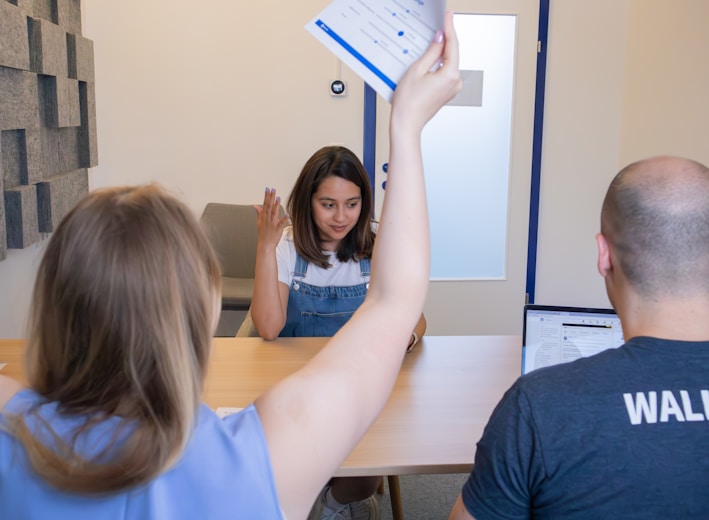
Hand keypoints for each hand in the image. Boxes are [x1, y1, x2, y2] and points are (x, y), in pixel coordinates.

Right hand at [254, 188, 288, 248]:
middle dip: (271, 197)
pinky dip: (284, 219)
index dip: (266, 196)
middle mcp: (267, 219)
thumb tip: (256, 206)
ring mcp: (272, 223)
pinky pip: (281, 223)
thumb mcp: (259, 222)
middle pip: (269, 206)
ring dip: (276, 205)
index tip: (267, 189)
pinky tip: (287, 214)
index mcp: (263, 216)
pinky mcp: (277, 228)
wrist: (265, 244)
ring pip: (274, 212)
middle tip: (272, 189)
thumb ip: (259, 213)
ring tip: (278, 197)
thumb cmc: (263, 233)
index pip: (264, 204)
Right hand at [391, 10, 461, 132]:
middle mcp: (455, 82)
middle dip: (445, 39)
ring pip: (448, 63)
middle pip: (452, 54)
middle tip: (440, 23)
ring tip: (431, 41)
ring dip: (441, 52)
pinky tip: (430, 58)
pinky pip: (445, 72)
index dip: (449, 27)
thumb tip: (440, 39)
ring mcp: (453, 88)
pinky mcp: (447, 92)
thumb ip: (431, 52)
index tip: (448, 16)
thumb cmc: (408, 103)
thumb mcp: (417, 70)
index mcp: (450, 75)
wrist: (406, 123)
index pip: (452, 45)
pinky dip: (439, 63)